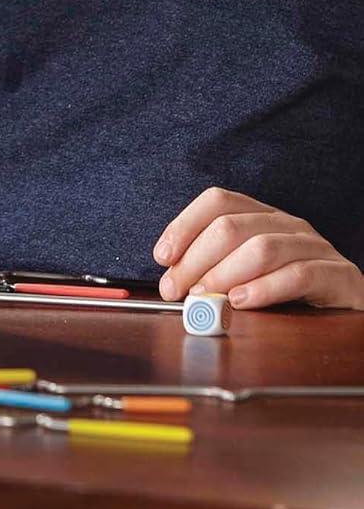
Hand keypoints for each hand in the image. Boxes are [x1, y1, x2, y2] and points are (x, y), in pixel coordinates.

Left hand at [154, 187, 363, 309]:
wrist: (348, 307)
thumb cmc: (289, 290)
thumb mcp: (248, 272)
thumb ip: (214, 270)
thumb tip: (171, 281)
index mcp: (261, 215)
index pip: (217, 202)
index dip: (184, 225)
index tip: (162, 256)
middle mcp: (286, 223)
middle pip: (231, 227)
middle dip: (195, 259)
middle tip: (176, 289)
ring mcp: (314, 246)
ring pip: (261, 248)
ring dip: (225, 274)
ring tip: (206, 297)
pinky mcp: (338, 275)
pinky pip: (298, 275)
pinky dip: (265, 288)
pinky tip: (242, 302)